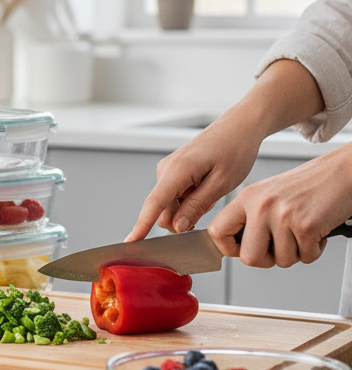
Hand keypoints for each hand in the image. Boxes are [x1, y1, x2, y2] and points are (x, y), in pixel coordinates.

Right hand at [126, 118, 261, 240]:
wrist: (239, 127)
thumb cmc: (235, 149)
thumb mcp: (222, 183)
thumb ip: (197, 206)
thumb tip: (177, 227)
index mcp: (177, 170)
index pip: (154, 204)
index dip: (142, 225)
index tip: (131, 242)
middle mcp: (166, 169)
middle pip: (162, 210)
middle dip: (181, 218)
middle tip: (209, 206)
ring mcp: (167, 170)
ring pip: (170, 205)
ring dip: (189, 208)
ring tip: (212, 191)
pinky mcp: (172, 172)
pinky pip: (174, 196)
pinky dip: (189, 200)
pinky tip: (206, 188)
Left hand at [207, 146, 351, 267]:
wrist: (344, 171)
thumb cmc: (310, 184)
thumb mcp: (269, 194)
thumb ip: (251, 216)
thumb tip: (236, 246)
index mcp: (247, 197)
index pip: (217, 231)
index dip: (228, 248)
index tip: (240, 250)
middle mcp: (261, 206)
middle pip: (249, 257)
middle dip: (267, 260)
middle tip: (280, 248)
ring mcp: (282, 216)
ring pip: (281, 261)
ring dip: (296, 253)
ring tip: (303, 233)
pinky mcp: (306, 226)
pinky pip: (306, 257)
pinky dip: (314, 251)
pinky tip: (317, 232)